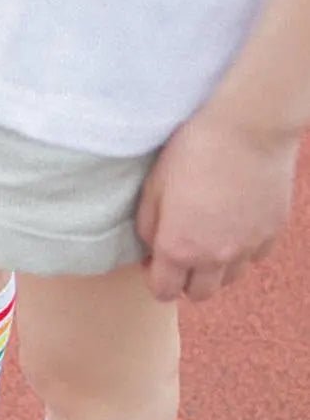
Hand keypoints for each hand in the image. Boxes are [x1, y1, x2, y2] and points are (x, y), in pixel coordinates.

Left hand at [136, 109, 299, 301]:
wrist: (250, 125)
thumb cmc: (194, 151)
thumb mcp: (153, 188)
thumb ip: (148, 229)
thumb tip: (151, 252)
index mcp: (178, 249)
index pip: (164, 292)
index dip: (157, 280)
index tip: (156, 261)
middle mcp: (213, 256)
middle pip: (199, 294)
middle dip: (186, 281)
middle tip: (183, 254)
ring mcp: (246, 247)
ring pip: (229, 280)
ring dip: (216, 269)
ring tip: (210, 240)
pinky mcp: (271, 232)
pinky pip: (254, 258)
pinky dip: (243, 251)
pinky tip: (235, 226)